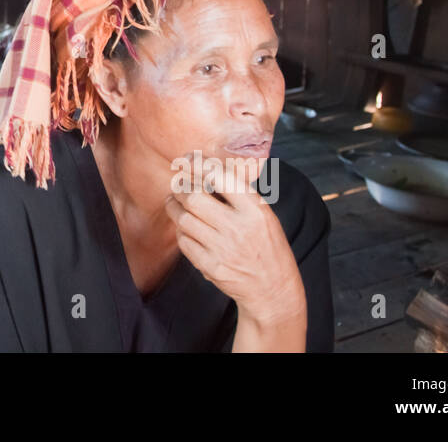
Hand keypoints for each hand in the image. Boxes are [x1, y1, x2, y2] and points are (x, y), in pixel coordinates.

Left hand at [163, 178, 305, 327]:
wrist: (273, 289)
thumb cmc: (267, 246)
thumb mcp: (264, 215)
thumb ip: (238, 194)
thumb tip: (203, 169)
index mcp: (255, 210)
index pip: (220, 177)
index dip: (199, 165)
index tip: (187, 159)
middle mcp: (238, 228)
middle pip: (194, 197)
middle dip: (180, 187)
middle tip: (178, 185)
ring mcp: (223, 249)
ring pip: (184, 219)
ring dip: (174, 207)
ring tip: (174, 203)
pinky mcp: (211, 266)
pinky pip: (184, 242)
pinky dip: (181, 231)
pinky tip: (185, 228)